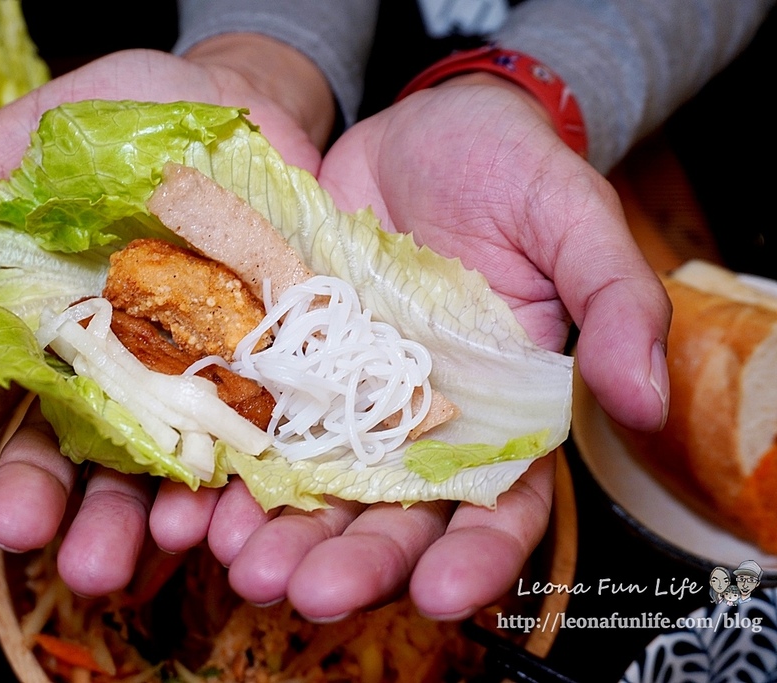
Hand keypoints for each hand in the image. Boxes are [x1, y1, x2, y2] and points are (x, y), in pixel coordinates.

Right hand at [0, 38, 333, 594]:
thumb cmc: (129, 114)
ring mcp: (179, 384)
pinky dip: (219, 490)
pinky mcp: (254, 381)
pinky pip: (235, 448)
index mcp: (36, 325)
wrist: (248, 104)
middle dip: (32, 495)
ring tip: (106, 562)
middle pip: (56, 452)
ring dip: (122, 521)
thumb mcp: (35, 137)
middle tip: (17, 530)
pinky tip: (204, 519)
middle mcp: (103, 372)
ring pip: (141, 473)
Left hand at [210, 74, 670, 620]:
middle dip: (352, 561)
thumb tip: (647, 402)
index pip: (499, 506)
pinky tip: (195, 501)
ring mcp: (344, 397)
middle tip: (304, 592)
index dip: (475, 557)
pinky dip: (229, 466)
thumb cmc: (508, 167)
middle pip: (390, 514)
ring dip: (278, 534)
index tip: (439, 593)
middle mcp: (419, 422)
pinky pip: (255, 423)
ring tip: (240, 563)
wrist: (416, 129)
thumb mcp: (573, 217)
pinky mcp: (284, 362)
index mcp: (499, 411)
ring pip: (314, 487)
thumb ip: (616, 302)